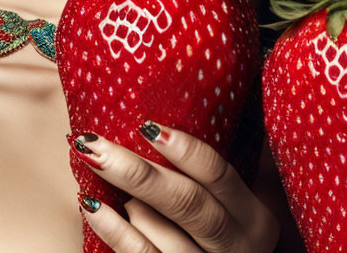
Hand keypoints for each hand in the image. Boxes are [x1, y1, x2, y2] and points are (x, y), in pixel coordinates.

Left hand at [73, 121, 280, 252]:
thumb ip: (237, 169)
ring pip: (166, 238)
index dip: (186, 150)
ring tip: (100, 174)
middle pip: (187, 204)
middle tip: (93, 143)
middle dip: (137, 172)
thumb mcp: (249, 206)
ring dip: (130, 204)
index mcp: (254, 218)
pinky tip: (92, 207)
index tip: (146, 124)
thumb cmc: (232, 236)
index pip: (220, 175)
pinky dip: (115, 233)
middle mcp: (236, 246)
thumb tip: (211, 108)